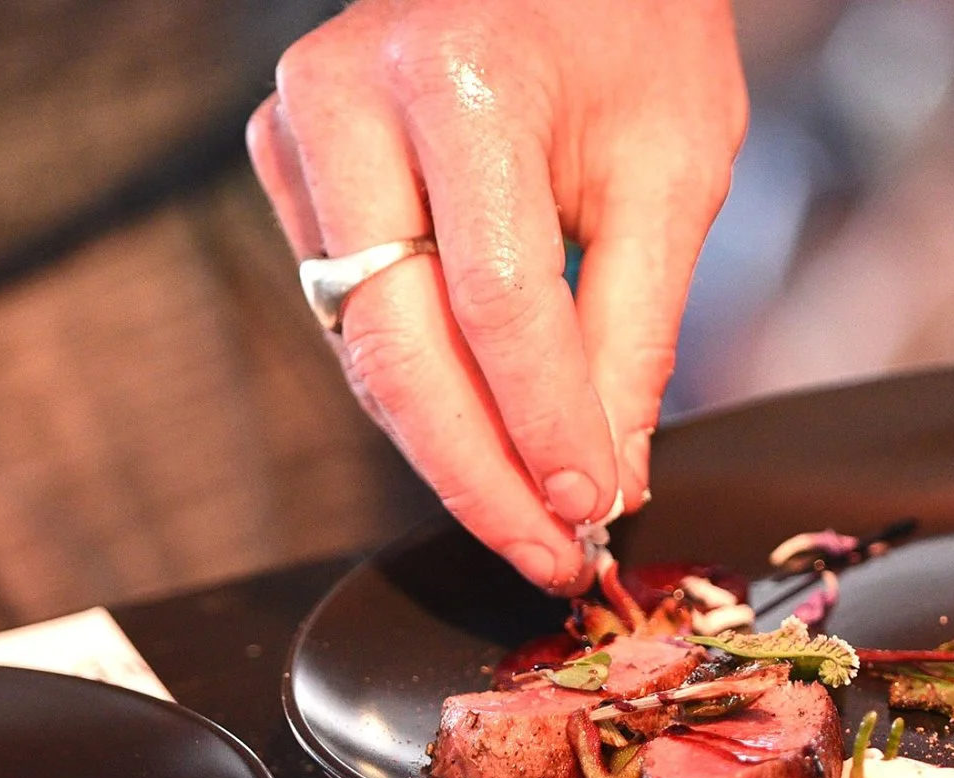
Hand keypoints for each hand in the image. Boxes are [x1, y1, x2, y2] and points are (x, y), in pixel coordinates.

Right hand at [248, 0, 745, 592]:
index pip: (493, 302)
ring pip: (364, 349)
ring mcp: (298, 130)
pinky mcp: (285, 164)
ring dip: (447, 448)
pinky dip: (417, 388)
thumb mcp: (669, 170)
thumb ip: (629, 333)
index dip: (541, 426)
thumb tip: (600, 477)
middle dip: (478, 475)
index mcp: (463, 79)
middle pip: (399, 347)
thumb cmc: (628, 26)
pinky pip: (349, 317)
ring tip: (528, 513)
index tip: (589, 509)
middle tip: (544, 549)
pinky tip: (481, 433)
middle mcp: (352, 99)